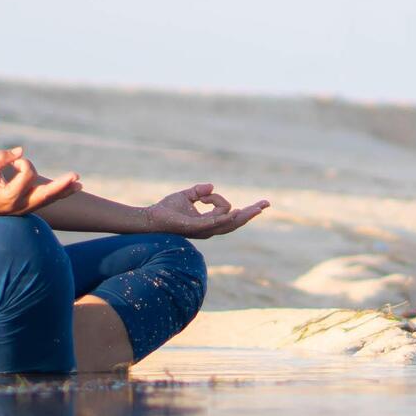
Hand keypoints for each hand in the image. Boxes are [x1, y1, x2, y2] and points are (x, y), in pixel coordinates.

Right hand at [0, 145, 80, 219]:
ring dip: (65, 190)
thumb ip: (0, 157)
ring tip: (80, 184)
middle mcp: (20, 205)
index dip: (23, 163)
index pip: (27, 175)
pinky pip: (48, 200)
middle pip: (45, 195)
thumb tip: (20, 151)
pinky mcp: (30, 207)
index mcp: (9, 197)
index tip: (13, 161)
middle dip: (61, 185)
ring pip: (50, 199)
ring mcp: (26, 209)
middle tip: (75, 176)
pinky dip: (60, 193)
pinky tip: (74, 187)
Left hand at [146, 181, 269, 238]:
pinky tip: (235, 211)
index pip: (229, 214)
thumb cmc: (166, 209)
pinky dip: (226, 217)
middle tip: (266, 204)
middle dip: (251, 213)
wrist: (150, 218)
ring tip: (257, 208)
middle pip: (236, 222)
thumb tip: (212, 186)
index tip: (211, 196)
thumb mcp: (186, 196)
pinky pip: (214, 223)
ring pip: (228, 223)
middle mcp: (209, 228)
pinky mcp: (195, 227)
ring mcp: (203, 229)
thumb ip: (199, 191)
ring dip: (243, 215)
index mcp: (208, 222)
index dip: (231, 204)